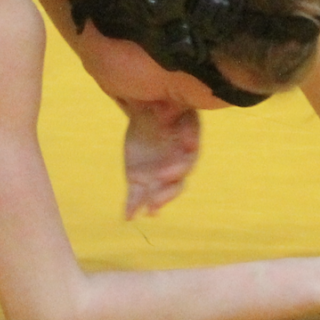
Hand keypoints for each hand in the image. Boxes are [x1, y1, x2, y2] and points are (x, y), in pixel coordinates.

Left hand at [120, 99, 198, 218]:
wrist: (146, 116)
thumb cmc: (160, 107)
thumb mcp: (165, 103)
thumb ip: (169, 110)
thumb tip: (167, 112)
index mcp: (186, 142)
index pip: (190, 149)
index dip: (190, 147)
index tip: (188, 145)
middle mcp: (176, 163)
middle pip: (179, 178)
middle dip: (172, 184)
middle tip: (162, 181)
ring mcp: (160, 175)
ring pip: (163, 192)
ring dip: (158, 200)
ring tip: (150, 210)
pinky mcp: (142, 182)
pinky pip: (138, 197)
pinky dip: (133, 206)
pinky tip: (128, 215)